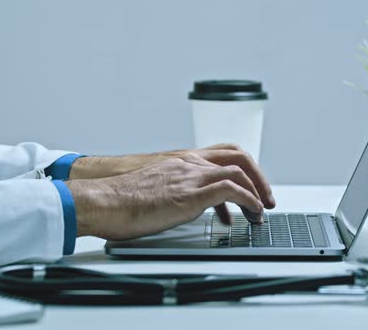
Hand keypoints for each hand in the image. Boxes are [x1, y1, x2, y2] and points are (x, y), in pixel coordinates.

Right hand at [69, 144, 275, 208]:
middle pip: (237, 157)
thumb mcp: (153, 188)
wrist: (102, 200)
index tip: (249, 188)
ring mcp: (190, 177)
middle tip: (265, 198)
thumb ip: (172, 190)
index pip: (223, 155)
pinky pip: (231, 190)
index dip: (243, 170)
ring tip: (261, 211)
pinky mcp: (190, 195)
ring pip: (239, 171)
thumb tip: (182, 206)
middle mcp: (189, 163)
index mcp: (180, 160)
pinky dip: (248, 200)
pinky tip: (252, 212)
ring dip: (257, 191)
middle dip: (258, 177)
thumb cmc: (120, 199)